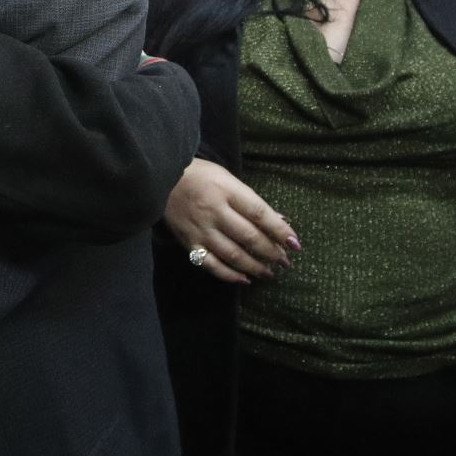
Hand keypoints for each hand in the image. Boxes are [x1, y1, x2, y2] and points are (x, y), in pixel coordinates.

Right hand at [162, 158, 299, 283]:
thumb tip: (280, 221)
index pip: (259, 213)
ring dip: (255, 266)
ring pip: (233, 254)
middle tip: (284, 261)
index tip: (295, 243)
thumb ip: (252, 202)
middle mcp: (213, 212)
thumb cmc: (200, 177)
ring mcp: (200, 230)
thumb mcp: (228, 180)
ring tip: (269, 272)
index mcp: (225, 191)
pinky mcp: (189, 243)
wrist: (160, 180)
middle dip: (271, 252)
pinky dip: (229, 275)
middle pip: (249, 236)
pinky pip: (211, 264)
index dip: (279, 230)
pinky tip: (244, 279)